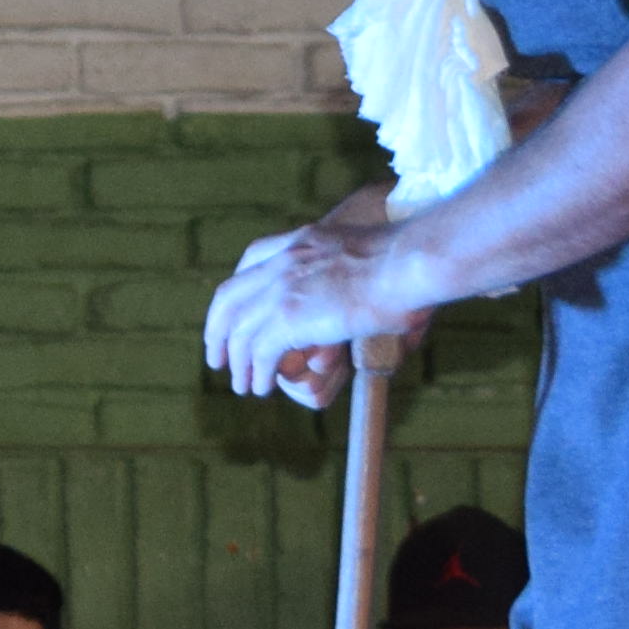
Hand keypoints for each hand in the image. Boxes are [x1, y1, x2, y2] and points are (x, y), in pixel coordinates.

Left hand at [203, 191, 430, 406]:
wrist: (411, 260)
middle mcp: (282, 262)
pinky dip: (257, 373)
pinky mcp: (289, 316)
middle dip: (218, 331)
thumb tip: (368, 310)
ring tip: (242, 385)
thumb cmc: (409, 261)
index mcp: (300, 241)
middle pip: (229, 299)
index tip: (232, 314)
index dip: (237, 292)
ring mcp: (282, 289)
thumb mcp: (367, 255)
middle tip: (217, 358)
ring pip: (241, 332)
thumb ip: (352, 275)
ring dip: (238, 363)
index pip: (250, 260)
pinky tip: (262, 387)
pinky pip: (259, 352)